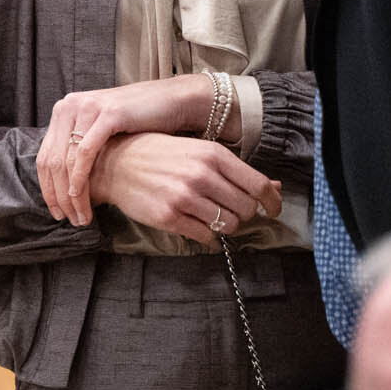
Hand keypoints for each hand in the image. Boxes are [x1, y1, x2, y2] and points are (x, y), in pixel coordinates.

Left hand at [37, 75, 213, 222]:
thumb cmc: (138, 122)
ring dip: (71, 194)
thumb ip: (81, 150)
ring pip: (65, 160)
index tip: (56, 211)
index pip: (44, 156)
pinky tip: (83, 196)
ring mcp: (87, 108)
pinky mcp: (106, 114)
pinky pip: (85, 153)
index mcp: (64, 110)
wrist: (171, 101)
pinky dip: (81, 178)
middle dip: (58, 196)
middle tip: (67, 218)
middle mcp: (69, 105)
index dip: (47, 189)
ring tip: (80, 215)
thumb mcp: (100, 132)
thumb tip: (66, 187)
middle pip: (51, 161)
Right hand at [85, 133, 280, 247]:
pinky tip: (202, 228)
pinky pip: (206, 236)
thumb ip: (235, 170)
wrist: (115, 162)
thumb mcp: (199, 152)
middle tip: (232, 210)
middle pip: (246, 208)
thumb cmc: (159, 154)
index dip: (272, 202)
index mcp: (213, 154)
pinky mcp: (169, 217)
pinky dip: (210, 237)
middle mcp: (202, 175)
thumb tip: (274, 187)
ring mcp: (185, 197)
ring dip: (226, 225)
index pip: (258, 185)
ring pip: (228, 225)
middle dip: (244, 214)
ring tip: (213, 217)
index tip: (274, 210)